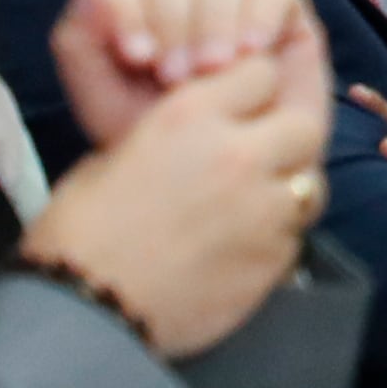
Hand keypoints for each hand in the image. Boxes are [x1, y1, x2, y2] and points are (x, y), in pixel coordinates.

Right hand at [19, 31, 337, 358]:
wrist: (82, 315)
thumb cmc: (76, 234)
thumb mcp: (111, 157)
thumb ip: (167, 136)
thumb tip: (193, 141)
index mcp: (191, 117)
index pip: (261, 73)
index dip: (254, 87)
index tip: (243, 104)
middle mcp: (239, 155)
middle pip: (304, 125)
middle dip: (288, 134)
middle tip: (261, 155)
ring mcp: (264, 211)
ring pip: (309, 185)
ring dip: (288, 189)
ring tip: (254, 205)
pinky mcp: (273, 262)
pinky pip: (294, 238)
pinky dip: (276, 238)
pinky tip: (242, 248)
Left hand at [51, 0, 319, 146]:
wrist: (208, 179)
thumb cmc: (154, 138)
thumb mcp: (101, 98)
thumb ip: (79, 42)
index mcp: (129, 5)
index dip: (127, 8)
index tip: (136, 57)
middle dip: (171, 19)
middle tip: (174, 76)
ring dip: (212, 21)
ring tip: (212, 71)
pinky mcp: (281, 10)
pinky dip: (259, 12)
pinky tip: (250, 52)